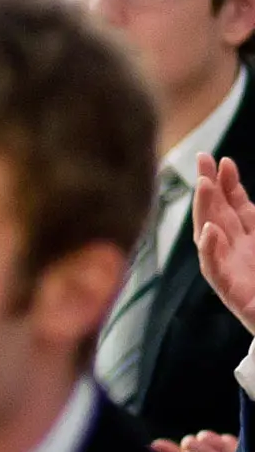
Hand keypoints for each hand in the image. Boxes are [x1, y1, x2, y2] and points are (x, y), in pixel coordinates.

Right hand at [194, 154, 254, 336]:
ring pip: (211, 235)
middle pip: (218, 213)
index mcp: (251, 240)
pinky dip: (210, 250)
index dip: (229, 183)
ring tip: (204, 186)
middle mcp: (236, 251)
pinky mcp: (230, 291)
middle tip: (202, 160)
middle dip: (209, 187)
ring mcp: (231, 269)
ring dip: (205, 210)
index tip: (223, 161)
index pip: (235, 205)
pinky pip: (214, 268)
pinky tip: (209, 232)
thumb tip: (250, 205)